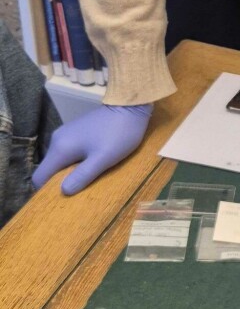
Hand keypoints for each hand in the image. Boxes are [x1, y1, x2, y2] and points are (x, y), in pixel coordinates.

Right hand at [32, 103, 153, 195]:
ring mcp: (65, 134)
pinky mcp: (75, 131)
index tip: (60, 202)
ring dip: (69, 173)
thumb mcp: (103, 159)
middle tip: (77, 194)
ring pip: (60, 161)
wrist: (130, 105)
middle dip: (59, 183)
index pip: (39, 176)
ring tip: (85, 182)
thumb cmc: (118, 134)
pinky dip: (75, 162)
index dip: (45, 191)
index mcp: (60, 148)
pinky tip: (90, 167)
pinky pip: (69, 152)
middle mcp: (57, 140)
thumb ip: (82, 176)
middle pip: (49, 169)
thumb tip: (63, 192)